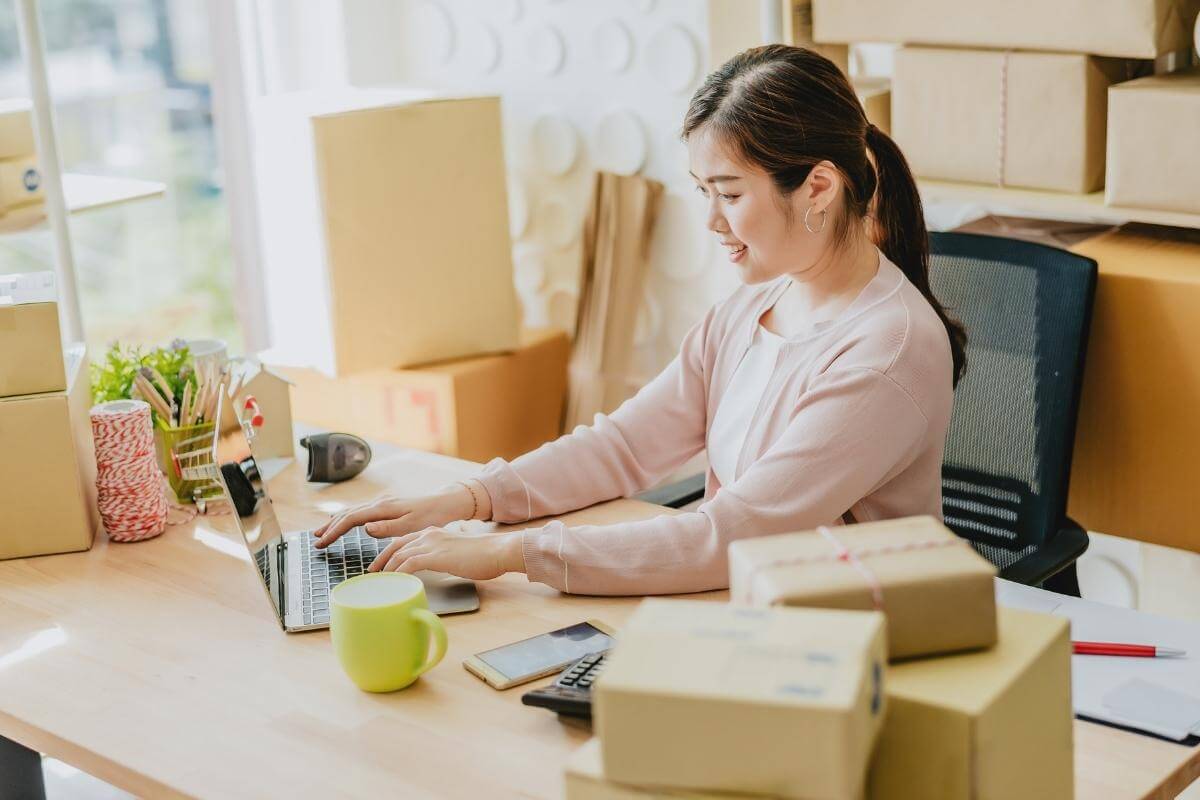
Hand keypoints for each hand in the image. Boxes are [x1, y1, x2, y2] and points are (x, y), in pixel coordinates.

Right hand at [312, 485, 473, 548]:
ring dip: (336, 522)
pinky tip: (344, 524)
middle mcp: (379, 503)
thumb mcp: (412, 525)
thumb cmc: (431, 516)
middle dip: (330, 527)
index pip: (351, 519)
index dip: (334, 531)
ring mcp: (382, 503)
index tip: (321, 542)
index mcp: (383, 508)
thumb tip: (365, 528)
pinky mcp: (386, 506)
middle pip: (347, 514)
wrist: (445, 503)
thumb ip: (388, 528)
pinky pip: (360, 512)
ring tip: (322, 534)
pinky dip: (347, 519)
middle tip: (316, 541)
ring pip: (352, 512)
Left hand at [368, 528, 524, 580]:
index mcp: (433, 532)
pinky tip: (396, 582)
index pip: (403, 540)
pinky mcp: (436, 556)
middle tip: (372, 573)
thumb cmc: (483, 555)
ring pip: (399, 555)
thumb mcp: (456, 553)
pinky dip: (399, 573)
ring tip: (379, 581)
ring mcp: (432, 544)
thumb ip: (443, 558)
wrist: (497, 550)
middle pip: (395, 546)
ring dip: (387, 569)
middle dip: (381, 560)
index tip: (381, 565)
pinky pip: (409, 564)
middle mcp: (429, 535)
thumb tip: (437, 569)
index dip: (388, 552)